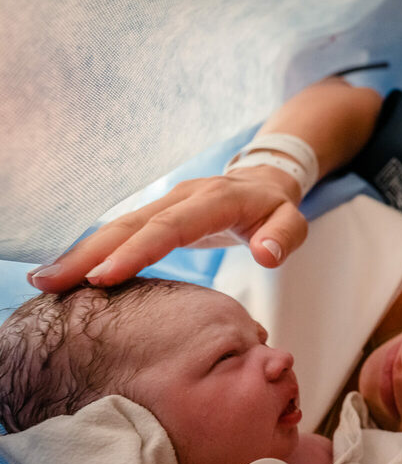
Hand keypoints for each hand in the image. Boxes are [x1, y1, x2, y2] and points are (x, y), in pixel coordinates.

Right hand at [29, 166, 307, 292]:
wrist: (264, 181)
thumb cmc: (277, 209)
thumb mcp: (294, 221)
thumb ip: (284, 237)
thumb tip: (267, 255)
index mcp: (215, 200)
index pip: (171, 226)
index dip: (137, 251)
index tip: (104, 278)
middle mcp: (183, 196)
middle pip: (131, 223)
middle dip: (90, 252)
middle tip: (51, 283)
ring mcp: (166, 202)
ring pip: (118, 225)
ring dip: (82, 252)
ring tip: (45, 281)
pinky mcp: (157, 213)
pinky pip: (121, 231)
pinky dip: (94, 250)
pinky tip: (69, 273)